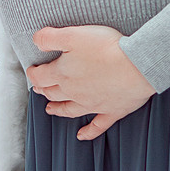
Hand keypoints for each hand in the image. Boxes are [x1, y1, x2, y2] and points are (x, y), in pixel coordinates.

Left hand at [26, 23, 154, 139]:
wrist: (137, 66)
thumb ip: (50, 37)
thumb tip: (35, 40)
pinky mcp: (111, 111)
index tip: (32, 70)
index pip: (40, 76)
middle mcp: (74, 92)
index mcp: (63, 73)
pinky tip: (82, 135)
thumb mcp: (73, 34)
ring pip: (70, 110)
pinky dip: (88, 132)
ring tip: (51, 109)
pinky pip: (97, 126)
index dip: (33, 73)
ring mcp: (93, 104)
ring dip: (58, 109)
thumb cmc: (107, 48)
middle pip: (53, 93)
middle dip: (44, 90)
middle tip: (39, 88)